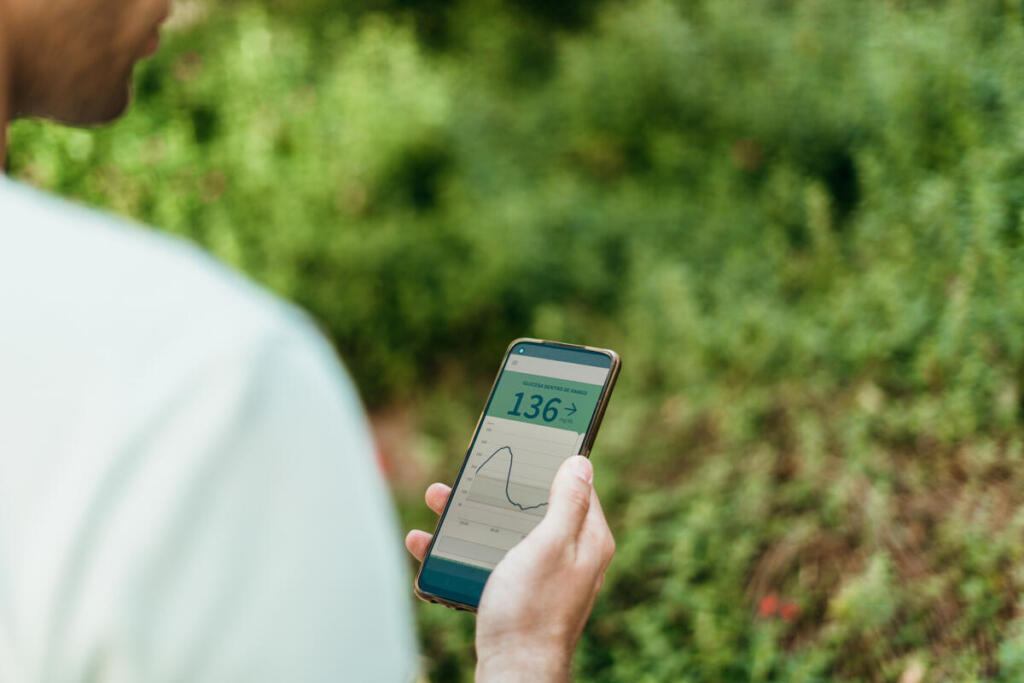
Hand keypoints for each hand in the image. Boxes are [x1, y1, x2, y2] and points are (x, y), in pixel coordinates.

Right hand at [405, 455, 615, 682]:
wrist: (513, 672)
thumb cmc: (531, 610)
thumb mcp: (549, 545)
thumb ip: (566, 503)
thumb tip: (581, 462)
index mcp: (587, 539)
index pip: (575, 485)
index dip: (548, 461)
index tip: (524, 441)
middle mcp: (568, 555)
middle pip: (531, 506)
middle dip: (496, 488)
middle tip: (466, 473)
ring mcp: (542, 575)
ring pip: (504, 531)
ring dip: (468, 516)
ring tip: (436, 501)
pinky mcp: (517, 593)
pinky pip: (488, 560)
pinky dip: (460, 550)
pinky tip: (428, 545)